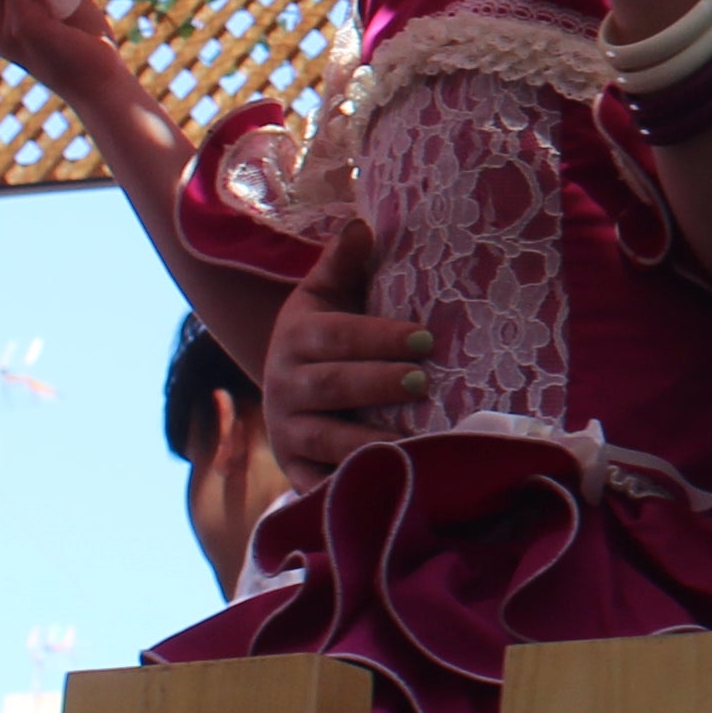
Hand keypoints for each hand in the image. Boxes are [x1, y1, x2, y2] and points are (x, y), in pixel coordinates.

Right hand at [258, 225, 426, 483]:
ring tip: (414, 442)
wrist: (288, 385)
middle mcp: (285, 386)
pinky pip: (316, 484)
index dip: (380, 338)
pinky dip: (345, 488)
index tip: (426, 338)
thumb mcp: (326, 295)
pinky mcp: (296, 470)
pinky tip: (384, 488)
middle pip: (332, 386)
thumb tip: (362, 224)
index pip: (338, 337)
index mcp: (297, 337)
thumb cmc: (326, 334)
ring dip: (367, 442)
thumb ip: (344, 263)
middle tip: (424, 383)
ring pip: (324, 439)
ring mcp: (288, 431)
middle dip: (378, 385)